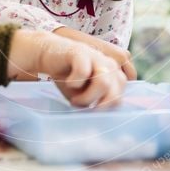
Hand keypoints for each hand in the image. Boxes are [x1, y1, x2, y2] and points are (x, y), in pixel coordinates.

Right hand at [7, 30, 125, 107]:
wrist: (49, 55)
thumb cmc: (69, 77)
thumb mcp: (84, 94)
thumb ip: (97, 102)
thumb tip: (101, 119)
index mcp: (115, 75)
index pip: (121, 98)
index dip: (106, 108)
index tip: (91, 110)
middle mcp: (110, 65)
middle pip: (115, 94)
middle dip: (97, 106)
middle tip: (82, 107)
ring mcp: (97, 57)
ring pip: (103, 83)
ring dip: (87, 97)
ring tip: (74, 99)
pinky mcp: (81, 51)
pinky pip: (83, 72)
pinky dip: (74, 82)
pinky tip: (68, 83)